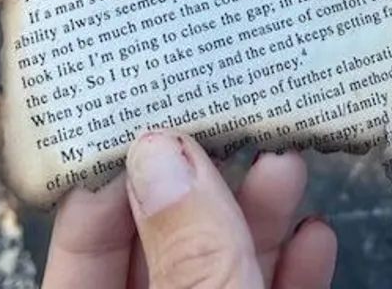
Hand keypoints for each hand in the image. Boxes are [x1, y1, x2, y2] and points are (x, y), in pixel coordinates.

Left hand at [42, 130, 335, 288]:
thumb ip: (190, 258)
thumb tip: (161, 156)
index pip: (77, 245)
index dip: (113, 177)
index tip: (151, 120)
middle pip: (154, 248)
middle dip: (199, 182)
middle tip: (228, 119)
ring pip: (216, 271)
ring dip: (255, 217)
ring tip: (283, 159)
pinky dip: (289, 272)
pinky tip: (314, 231)